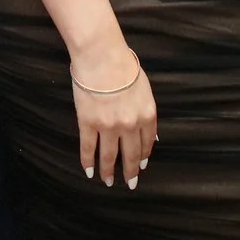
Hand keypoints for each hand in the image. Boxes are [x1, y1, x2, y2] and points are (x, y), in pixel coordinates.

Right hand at [69, 41, 155, 188]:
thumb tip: (151, 134)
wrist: (102, 56)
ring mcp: (108, 127)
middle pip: (131, 154)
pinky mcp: (88, 124)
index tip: (141, 166)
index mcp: (147, 115)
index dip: (143, 157)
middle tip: (130, 183)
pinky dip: (88, 162)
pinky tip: (89, 171)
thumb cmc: (123, 65)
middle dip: (130, 171)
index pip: (147, 143)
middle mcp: (130, 125)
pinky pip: (88, 148)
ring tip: (109, 181)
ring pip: (109, 156)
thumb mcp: (144, 88)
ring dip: (109, 171)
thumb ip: (146, 112)